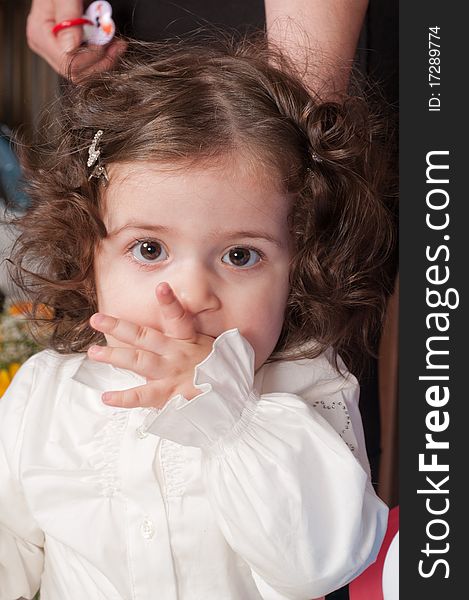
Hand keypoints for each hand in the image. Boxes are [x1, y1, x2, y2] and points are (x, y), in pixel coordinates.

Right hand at [26, 0, 126, 79]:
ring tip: (115, 42)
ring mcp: (59, 52)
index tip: (108, 39)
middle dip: (102, 61)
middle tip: (117, 43)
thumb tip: (70, 47)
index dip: (93, 55)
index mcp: (41, 36)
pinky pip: (90, 66)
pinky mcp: (72, 52)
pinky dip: (104, 57)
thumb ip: (68, 16)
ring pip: (86, 74)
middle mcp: (48, 48)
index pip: (69, 63)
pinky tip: (110, 44)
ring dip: (106, 60)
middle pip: (79, 74)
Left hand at [87, 282, 214, 407]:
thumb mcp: (212, 348)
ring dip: (114, 356)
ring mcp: (170, 374)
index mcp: (188, 341)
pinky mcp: (169, 395)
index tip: (160, 286)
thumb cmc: (220, 371)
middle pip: (143, 337)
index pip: (178, 317)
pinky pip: (142, 396)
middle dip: (118, 326)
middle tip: (96, 319)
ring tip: (94, 352)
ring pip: (138, 362)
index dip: (169, 302)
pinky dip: (124, 398)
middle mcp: (176, 354)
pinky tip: (107, 397)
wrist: (232, 399)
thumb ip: (193, 338)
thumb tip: (185, 325)